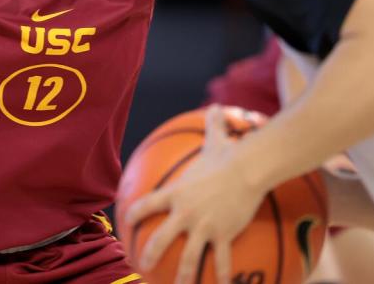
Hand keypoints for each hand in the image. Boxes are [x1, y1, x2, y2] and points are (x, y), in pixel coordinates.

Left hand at [125, 106, 265, 283]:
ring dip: (181, 277)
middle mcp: (184, 213)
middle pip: (160, 239)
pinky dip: (222, 277)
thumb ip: (211, 126)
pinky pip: (221, 261)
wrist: (247, 169)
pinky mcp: (222, 235)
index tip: (126, 222)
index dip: (134, 214)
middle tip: (141, 265)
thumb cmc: (229, 154)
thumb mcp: (215, 140)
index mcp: (176, 193)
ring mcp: (203, 227)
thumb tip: (214, 107)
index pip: (147, 205)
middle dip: (149, 255)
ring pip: (188, 258)